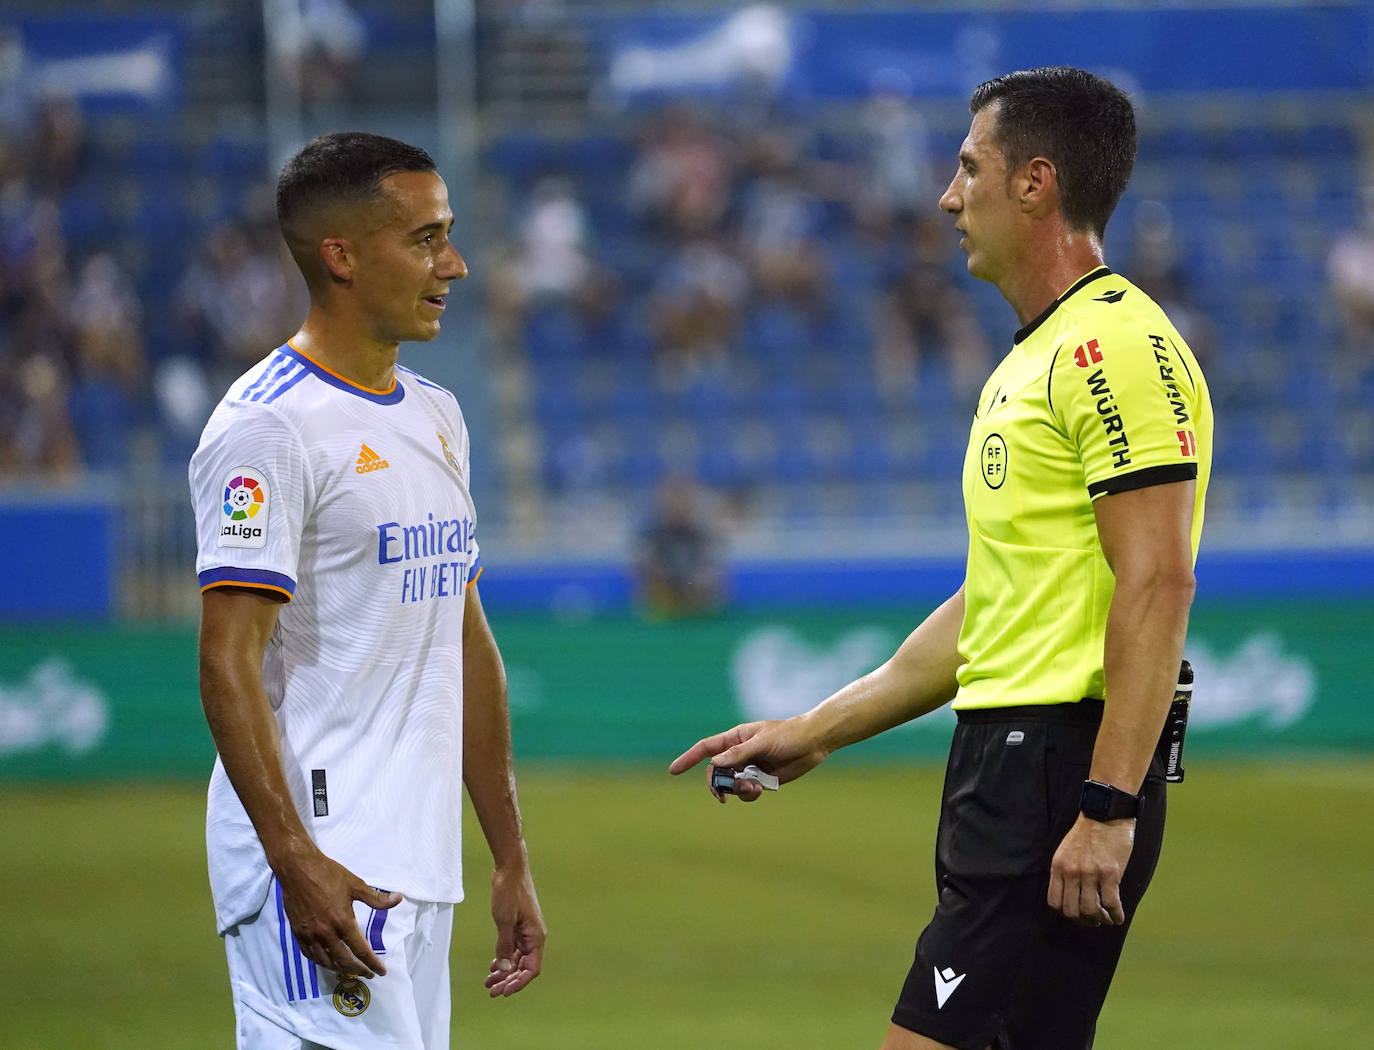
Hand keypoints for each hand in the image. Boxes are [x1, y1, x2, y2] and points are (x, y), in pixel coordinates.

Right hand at [275, 847, 401, 977]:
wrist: (298, 869)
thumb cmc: (328, 874)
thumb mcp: (356, 884)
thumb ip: (377, 898)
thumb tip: (398, 899)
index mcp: (342, 921)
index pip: (360, 950)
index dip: (372, 963)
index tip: (381, 971)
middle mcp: (326, 933)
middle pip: (344, 961)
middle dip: (358, 970)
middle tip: (368, 974)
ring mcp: (310, 935)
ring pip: (326, 961)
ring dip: (339, 969)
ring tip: (350, 971)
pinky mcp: (298, 933)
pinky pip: (310, 955)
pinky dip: (321, 962)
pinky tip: (327, 962)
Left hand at [484, 864, 544, 996]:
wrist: (510, 868)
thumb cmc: (509, 891)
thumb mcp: (504, 920)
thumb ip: (505, 946)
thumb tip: (505, 970)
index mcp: (536, 936)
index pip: (532, 969)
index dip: (519, 983)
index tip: (503, 992)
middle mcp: (533, 936)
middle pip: (524, 967)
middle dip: (508, 981)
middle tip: (491, 991)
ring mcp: (525, 931)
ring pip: (517, 959)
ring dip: (504, 972)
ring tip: (488, 983)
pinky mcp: (517, 926)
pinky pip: (512, 949)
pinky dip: (504, 959)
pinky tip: (493, 967)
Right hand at [668, 717, 828, 802]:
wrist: (814, 743)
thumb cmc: (788, 735)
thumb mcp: (762, 742)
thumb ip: (738, 754)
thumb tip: (714, 763)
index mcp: (735, 739)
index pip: (705, 748)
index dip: (688, 759)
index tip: (673, 771)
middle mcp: (739, 754)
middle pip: (715, 772)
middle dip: (718, 785)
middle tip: (723, 795)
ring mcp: (749, 767)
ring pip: (731, 785)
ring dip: (737, 790)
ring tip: (754, 787)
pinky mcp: (762, 779)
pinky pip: (747, 792)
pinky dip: (750, 794)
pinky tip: (762, 789)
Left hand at [1047, 814, 1135, 925]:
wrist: (1105, 814)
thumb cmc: (1087, 833)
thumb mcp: (1066, 850)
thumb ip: (1065, 871)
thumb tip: (1072, 896)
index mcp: (1058, 866)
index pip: (1055, 902)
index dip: (1066, 913)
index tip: (1077, 914)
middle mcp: (1071, 872)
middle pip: (1072, 910)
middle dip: (1084, 920)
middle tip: (1094, 920)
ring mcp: (1090, 873)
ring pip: (1091, 910)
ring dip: (1100, 919)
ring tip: (1106, 918)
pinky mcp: (1110, 873)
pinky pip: (1111, 904)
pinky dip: (1116, 915)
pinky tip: (1119, 917)